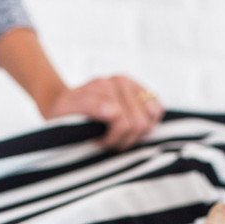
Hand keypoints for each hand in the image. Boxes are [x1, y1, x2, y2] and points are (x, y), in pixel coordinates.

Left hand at [46, 75, 163, 149]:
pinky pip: (158, 111)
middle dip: (122, 140)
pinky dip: (149, 124)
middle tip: (106, 141)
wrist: (66, 105)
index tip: (95, 142)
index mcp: (105, 85)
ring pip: (149, 122)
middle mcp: (121, 81)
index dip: (110, 140)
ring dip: (133, 136)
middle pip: (139, 124)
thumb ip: (91, 108)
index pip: (123, 123)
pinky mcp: (144, 93)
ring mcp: (133, 86)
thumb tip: (115, 112)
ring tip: (116, 135)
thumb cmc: (66, 113)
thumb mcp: (69, 112)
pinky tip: (132, 129)